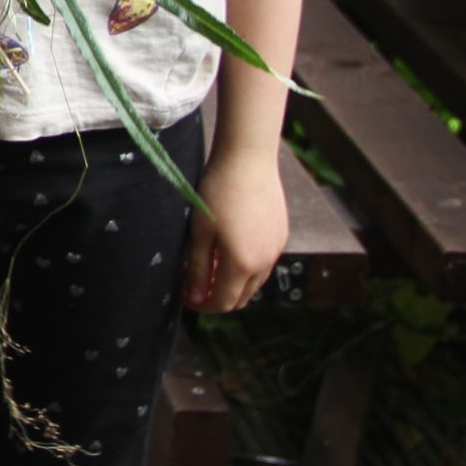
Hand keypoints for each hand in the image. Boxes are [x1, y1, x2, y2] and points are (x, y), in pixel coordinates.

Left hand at [183, 148, 289, 313]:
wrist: (247, 160)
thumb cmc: (217, 193)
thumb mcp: (199, 232)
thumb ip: (197, 268)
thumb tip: (196, 297)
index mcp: (242, 264)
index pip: (223, 302)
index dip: (201, 305)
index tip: (184, 295)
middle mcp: (265, 262)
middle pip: (241, 298)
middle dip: (216, 297)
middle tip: (194, 283)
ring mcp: (276, 249)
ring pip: (254, 282)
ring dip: (231, 282)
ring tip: (208, 264)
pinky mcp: (281, 236)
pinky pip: (263, 263)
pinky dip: (246, 267)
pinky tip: (228, 248)